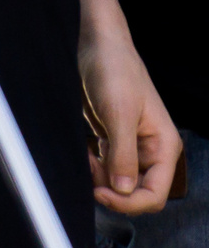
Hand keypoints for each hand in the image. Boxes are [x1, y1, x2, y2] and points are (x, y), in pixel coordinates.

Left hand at [84, 29, 178, 213]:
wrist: (98, 46)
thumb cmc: (114, 71)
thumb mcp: (119, 113)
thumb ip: (123, 153)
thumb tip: (125, 189)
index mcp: (163, 146)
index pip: (155, 194)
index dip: (130, 201)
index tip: (101, 193)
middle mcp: (151, 150)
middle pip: (137, 192)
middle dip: (113, 192)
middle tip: (89, 177)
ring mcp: (132, 146)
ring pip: (119, 182)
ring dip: (100, 180)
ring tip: (85, 161)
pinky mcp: (112, 138)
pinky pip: (106, 166)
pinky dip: (94, 168)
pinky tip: (84, 156)